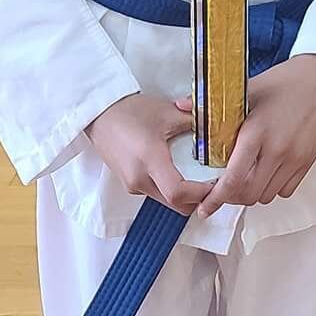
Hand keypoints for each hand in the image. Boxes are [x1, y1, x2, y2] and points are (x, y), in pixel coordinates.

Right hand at [85, 93, 213, 214]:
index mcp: (150, 160)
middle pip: (175, 204)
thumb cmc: (130, 111)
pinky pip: (155, 194)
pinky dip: (168, 188)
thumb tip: (216, 127)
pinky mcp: (129, 185)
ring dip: (182, 194)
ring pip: (165, 201)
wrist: (99, 114)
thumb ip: (195, 121)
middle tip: (210, 181)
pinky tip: (174, 169)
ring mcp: (132, 185)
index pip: (178, 193)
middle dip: (196, 198)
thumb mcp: (167, 112)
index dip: (200, 193)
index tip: (214, 183)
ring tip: (194, 172)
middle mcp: (139, 179)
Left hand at [187, 56, 315, 215]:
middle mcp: (277, 150)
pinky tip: (266, 172)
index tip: (204, 208)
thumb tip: (179, 106)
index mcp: (256, 133)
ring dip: (252, 193)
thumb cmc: (283, 80)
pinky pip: (286, 190)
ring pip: (267, 196)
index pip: (232, 180)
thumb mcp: (247, 88)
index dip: (215, 199)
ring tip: (245, 178)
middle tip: (223, 188)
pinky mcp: (308, 161)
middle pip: (248, 194)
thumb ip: (212, 104)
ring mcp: (295, 158)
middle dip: (232, 196)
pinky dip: (272, 188)